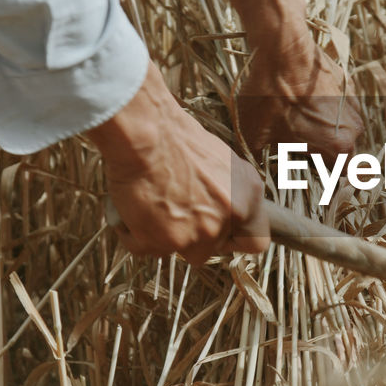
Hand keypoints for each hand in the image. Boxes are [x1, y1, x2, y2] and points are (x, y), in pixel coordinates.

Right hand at [86, 62, 268, 264]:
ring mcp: (201, 233)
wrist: (148, 132)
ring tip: (150, 207)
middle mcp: (230, 218)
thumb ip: (227, 192)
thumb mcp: (220, 162)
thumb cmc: (176, 138)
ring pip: (181, 252)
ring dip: (165, 237)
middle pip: (213, 248)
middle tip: (174, 212)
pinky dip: (133, 234)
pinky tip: (130, 210)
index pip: (255, 240)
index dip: (233, 239)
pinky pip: (146, 249)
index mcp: (247, 196)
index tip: (219, 234)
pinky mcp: (168, 241)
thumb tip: (221, 208)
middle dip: (193, 236)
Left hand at [223, 0, 362, 163]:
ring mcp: (354, 103)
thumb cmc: (268, 94)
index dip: (326, 181)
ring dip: (329, 132)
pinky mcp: (348, 83)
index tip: (311, 176)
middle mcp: (353, 127)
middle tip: (301, 151)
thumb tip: (250, 172)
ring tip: (301, 126)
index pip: (342, 176)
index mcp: (337, 146)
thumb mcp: (253, 135)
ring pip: (345, 129)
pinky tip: (305, 103)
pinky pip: (342, 106)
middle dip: (325, 156)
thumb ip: (257, 160)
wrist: (282, 46)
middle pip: (344, 153)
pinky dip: (328, 109)